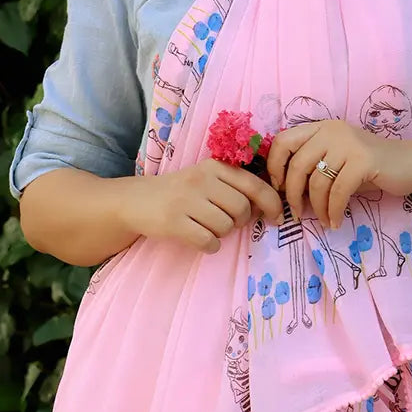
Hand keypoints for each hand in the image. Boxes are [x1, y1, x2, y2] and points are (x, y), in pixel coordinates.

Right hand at [116, 159, 283, 252]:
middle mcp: (201, 179)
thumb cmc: (179, 192)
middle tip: (224, 221)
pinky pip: (208, 241)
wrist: (134, 200)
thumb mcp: (206, 179)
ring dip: (221, 233)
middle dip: (239, 221)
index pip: (254, 185)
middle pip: (242, 208)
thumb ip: (234, 187)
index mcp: (213, 166)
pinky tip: (198, 238)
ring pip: (226, 226)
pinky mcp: (173, 221)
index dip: (272, 203)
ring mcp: (186, 200)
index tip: (277, 218)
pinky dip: (209, 245)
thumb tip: (266, 208)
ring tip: (205, 226)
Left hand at [266, 120, 411, 227]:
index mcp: (321, 128)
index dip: (275, 166)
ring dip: (317, 208)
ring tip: (323, 220)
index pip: (283, 140)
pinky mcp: (363, 160)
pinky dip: (334, 211)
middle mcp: (331, 131)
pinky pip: (338, 192)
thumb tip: (285, 191)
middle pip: (297, 165)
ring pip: (317, 182)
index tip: (280, 188)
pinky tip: (335, 221)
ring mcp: (348, 144)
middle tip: (297, 214)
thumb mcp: (337, 160)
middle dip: (293, 195)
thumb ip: (314, 167)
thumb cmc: (371, 167)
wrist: (411, 164)